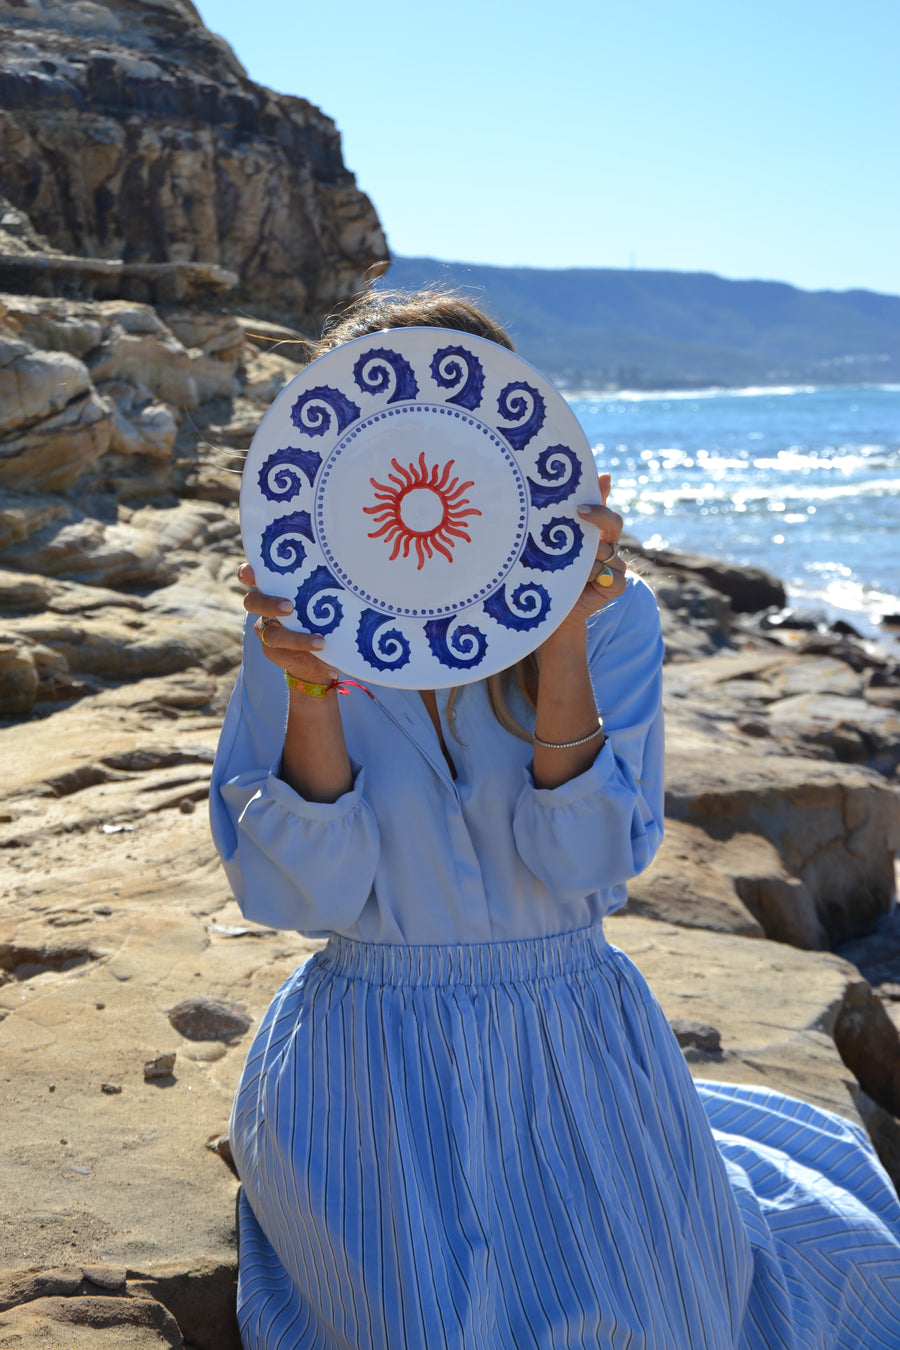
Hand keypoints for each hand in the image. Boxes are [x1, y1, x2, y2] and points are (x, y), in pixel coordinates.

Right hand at [238, 562, 338, 684]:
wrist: (318, 657)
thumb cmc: (321, 618)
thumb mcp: (322, 603)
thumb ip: (323, 592)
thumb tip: (349, 578)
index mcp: (273, 590)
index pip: (253, 577)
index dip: (247, 573)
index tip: (250, 572)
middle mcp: (265, 610)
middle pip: (253, 603)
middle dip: (269, 604)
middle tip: (289, 608)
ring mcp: (267, 632)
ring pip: (273, 635)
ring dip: (298, 639)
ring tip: (321, 643)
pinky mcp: (274, 653)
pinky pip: (289, 657)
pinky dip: (314, 663)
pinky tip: (331, 668)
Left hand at [550, 473, 626, 637]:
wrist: (547, 608)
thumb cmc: (549, 570)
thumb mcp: (556, 538)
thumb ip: (577, 511)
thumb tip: (604, 475)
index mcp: (597, 534)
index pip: (608, 514)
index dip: (599, 507)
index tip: (579, 507)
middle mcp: (608, 548)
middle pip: (614, 526)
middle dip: (597, 521)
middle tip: (578, 516)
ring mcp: (614, 567)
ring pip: (605, 551)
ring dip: (585, 556)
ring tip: (564, 564)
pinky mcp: (616, 586)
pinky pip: (610, 574)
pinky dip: (594, 576)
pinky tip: (578, 581)